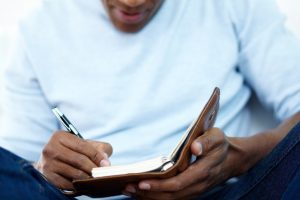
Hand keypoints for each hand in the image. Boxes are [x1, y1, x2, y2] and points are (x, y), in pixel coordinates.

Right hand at [35, 131, 112, 189]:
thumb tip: (105, 161)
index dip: (97, 155)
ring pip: (74, 173)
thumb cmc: (73, 151)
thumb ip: (99, 148)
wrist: (51, 162)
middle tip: (102, 174)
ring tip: (95, 180)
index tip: (106, 164)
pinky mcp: (46, 177)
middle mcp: (51, 148)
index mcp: (60, 136)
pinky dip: (77, 186)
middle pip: (79, 160)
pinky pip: (66, 184)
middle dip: (93, 168)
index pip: (83, 146)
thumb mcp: (85, 144)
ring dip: (87, 178)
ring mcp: (47, 163)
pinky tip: (84, 185)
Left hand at [124, 128, 239, 199]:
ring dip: (148, 197)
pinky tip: (141, 191)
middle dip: (147, 193)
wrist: (232, 160)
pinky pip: (172, 198)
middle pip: (170, 195)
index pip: (178, 183)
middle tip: (126, 187)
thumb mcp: (217, 136)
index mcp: (202, 172)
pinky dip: (155, 196)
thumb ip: (207, 141)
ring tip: (128, 190)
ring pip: (169, 199)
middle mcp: (197, 186)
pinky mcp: (190, 191)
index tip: (141, 182)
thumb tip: (194, 147)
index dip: (159, 185)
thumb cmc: (221, 145)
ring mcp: (194, 191)